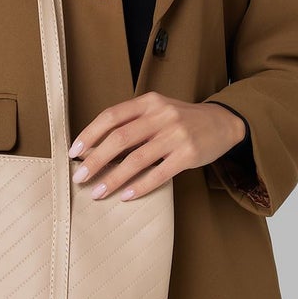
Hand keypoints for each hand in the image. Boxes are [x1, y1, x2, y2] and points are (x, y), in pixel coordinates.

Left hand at [67, 92, 246, 200]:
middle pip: (120, 138)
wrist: (223, 122)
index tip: (74, 151)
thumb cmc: (182, 119)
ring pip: (137, 159)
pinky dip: (139, 187)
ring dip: (113, 178)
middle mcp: (162, 115)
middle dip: (96, 159)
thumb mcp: (158, 111)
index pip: (112, 116)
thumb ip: (133, 122)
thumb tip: (96, 147)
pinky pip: (159, 174)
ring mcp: (176, 135)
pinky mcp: (189, 154)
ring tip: (97, 192)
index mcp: (149, 102)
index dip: (90, 133)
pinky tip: (125, 196)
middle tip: (80, 177)